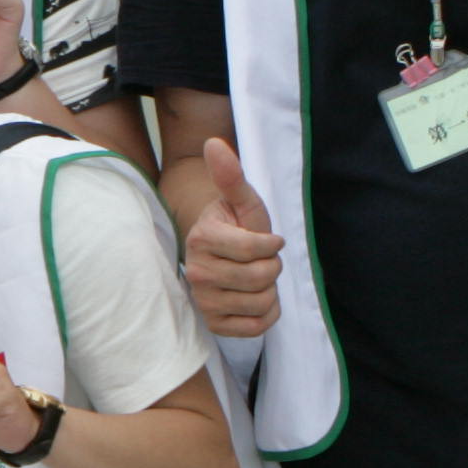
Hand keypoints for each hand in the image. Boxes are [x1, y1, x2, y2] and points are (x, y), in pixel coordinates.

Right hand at [181, 136, 283, 337]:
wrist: (222, 257)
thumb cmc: (236, 226)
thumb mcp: (241, 201)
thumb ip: (231, 176)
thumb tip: (213, 142)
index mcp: (202, 238)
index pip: (256, 249)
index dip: (271, 244)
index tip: (268, 240)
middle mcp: (196, 272)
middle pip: (261, 277)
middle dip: (271, 266)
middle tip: (259, 260)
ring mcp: (203, 301)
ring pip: (262, 301)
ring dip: (270, 290)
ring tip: (255, 278)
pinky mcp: (214, 324)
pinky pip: (258, 326)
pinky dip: (266, 313)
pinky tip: (254, 298)